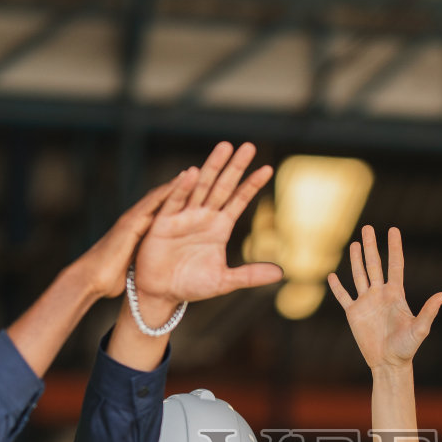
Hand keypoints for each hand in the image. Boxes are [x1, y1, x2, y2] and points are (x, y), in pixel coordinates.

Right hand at [67, 172, 187, 298]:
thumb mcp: (134, 266)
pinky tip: (183, 182)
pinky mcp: (132, 221)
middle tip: (202, 177)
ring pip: (160, 196)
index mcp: (138, 231)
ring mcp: (133, 218)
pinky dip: (168, 191)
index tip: (196, 197)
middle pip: (163, 199)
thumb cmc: (110, 278)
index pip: (162, 212)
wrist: (91, 279)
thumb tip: (159, 266)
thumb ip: (145, 258)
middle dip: (181, 189)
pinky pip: (154, 202)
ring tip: (197, 172)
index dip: (178, 203)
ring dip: (178, 184)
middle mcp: (136, 220)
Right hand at [131, 141, 282, 311]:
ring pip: (200, 187)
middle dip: (234, 167)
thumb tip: (280, 273)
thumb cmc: (191, 285)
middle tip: (248, 146)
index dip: (252, 185)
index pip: (239, 200)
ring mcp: (183, 217)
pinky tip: (193, 173)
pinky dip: (182, 188)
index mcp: (219, 227)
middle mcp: (203, 216)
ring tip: (224, 148)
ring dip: (212, 167)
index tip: (268, 168)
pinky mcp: (163, 223)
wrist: (161, 294)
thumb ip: (250, 275)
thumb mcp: (224, 281)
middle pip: (222, 186)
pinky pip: (174, 202)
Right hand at [327, 226, 441, 371]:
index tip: (393, 230)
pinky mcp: (354, 314)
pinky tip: (333, 275)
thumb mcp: (420, 329)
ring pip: (359, 275)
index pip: (395, 265)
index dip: (394, 247)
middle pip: (375, 265)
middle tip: (368, 228)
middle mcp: (380, 294)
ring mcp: (366, 302)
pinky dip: (337, 287)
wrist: (389, 363)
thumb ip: (429, 311)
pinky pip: (344, 297)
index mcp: (396, 294)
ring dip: (356, 260)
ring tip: (355, 243)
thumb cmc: (407, 348)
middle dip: (371, 246)